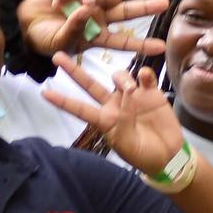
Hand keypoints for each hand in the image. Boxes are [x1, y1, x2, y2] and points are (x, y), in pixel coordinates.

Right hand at [18, 0, 168, 58]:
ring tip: (84, 4)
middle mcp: (99, 17)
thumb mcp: (60, 44)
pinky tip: (56, 2)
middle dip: (146, 7)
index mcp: (98, 36)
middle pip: (128, 11)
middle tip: (164, 4)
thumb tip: (87, 9)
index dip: (141, 44)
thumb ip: (73, 30)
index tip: (160, 47)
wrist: (24, 24)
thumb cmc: (45, 39)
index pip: (124, 41)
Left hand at [41, 53, 182, 175]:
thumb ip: (124, 119)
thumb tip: (128, 94)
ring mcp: (132, 96)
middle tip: (57, 57)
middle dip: (74, 71)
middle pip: (90, 85)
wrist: (168, 156)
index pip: (79, 108)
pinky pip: (144, 77)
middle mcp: (113, 104)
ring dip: (122, 79)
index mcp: (104, 119)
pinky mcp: (150, 93)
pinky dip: (144, 74)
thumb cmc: (142, 154)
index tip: (44, 93)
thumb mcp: (127, 143)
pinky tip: (145, 77)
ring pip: (119, 77)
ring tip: (132, 89)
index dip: (63, 101)